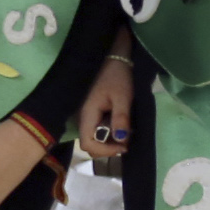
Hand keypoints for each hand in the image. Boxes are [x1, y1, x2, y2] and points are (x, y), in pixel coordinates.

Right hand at [77, 55, 132, 169]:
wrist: (112, 58)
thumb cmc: (116, 76)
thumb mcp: (122, 97)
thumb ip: (121, 119)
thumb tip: (121, 141)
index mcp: (87, 115)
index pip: (88, 144)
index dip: (105, 151)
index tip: (124, 147)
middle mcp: (83, 118)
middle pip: (89, 144)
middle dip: (107, 148)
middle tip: (126, 143)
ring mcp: (86, 115)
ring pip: (93, 138)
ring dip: (109, 141)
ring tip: (125, 134)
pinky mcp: (92, 113)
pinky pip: (97, 130)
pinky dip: (108, 133)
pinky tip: (120, 126)